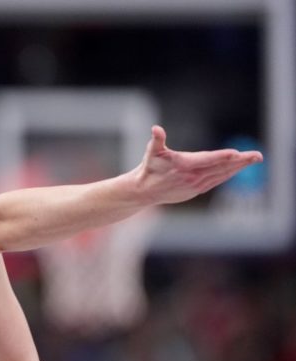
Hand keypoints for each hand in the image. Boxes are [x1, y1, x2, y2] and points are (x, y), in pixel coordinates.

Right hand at [131, 125, 262, 204]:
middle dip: (240, 161)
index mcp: (184, 166)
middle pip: (220, 167)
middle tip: (257, 156)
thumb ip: (156, 139)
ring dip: (238, 168)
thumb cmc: (149, 168)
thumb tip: (155, 128)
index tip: (236, 153)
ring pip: (222, 175)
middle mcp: (193, 177)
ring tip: (253, 160)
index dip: (222, 156)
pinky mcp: (197, 190)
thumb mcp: (151, 152)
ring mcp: (196, 185)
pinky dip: (228, 175)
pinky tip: (236, 169)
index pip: (207, 160)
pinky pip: (217, 181)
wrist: (144, 191)